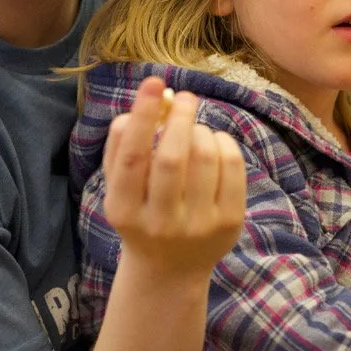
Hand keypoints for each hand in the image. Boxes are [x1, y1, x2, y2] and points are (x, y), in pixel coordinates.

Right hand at [101, 77, 244, 278]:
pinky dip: (224, 143)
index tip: (153, 82)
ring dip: (201, 130)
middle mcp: (159, 222)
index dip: (142, 115)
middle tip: (184, 98)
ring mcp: (197, 226)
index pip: (132, 157)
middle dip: (180, 117)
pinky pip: (232, 167)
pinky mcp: (229, 224)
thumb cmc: (141, 211)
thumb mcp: (119, 185)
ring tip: (195, 129)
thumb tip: (145, 103)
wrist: (170, 268)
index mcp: (123, 210)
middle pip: (172, 157)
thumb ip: (121, 144)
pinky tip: (215, 144)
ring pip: (205, 157)